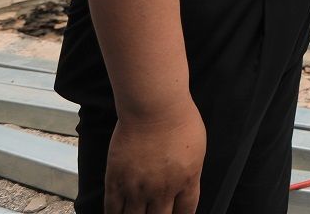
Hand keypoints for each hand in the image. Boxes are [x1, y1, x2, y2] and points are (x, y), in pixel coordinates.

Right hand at [104, 99, 204, 213]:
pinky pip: (112, 210)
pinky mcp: (116, 181)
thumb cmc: (179, 119)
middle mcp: (163, 190)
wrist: (153, 107)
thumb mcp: (196, 148)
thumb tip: (186, 184)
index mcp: (187, 180)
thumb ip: (190, 171)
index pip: (186, 212)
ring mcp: (138, 187)